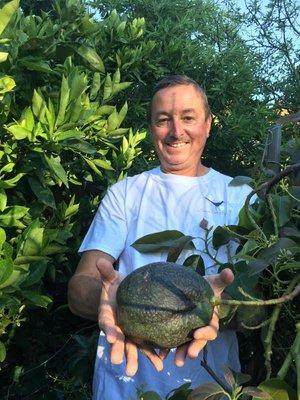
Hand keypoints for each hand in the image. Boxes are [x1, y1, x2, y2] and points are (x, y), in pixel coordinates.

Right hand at [97, 259, 162, 375]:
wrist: (123, 294)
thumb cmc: (115, 286)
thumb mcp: (111, 279)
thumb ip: (106, 272)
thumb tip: (100, 260)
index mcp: (107, 316)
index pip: (106, 324)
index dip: (109, 331)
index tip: (112, 337)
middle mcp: (117, 329)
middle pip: (118, 342)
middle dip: (120, 352)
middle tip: (122, 365)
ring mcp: (128, 334)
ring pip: (133, 348)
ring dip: (139, 359)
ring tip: (152, 369)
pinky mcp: (140, 335)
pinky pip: (147, 345)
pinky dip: (154, 354)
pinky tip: (162, 361)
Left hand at [172, 268, 233, 366]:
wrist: (189, 288)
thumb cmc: (204, 286)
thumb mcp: (213, 282)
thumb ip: (221, 279)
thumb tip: (230, 272)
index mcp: (210, 320)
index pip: (211, 330)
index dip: (206, 333)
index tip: (197, 333)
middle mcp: (201, 329)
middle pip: (199, 342)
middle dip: (194, 348)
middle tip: (188, 355)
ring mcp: (189, 332)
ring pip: (187, 345)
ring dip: (181, 353)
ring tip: (176, 361)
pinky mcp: (178, 332)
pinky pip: (173, 342)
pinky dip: (167, 349)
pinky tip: (160, 355)